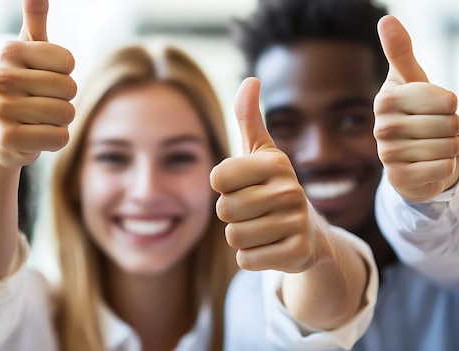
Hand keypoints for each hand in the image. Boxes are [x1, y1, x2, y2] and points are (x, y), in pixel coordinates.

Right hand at [0, 0, 76, 168]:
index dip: (64, 76)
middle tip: (40, 106)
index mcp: (9, 52)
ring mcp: (1, 110)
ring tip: (37, 121)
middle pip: (69, 89)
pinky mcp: (8, 140)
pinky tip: (34, 138)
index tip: (42, 81)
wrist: (1, 140)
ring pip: (66, 114)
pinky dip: (54, 140)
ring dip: (59, 122)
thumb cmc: (22, 90)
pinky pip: (60, 137)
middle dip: (63, 101)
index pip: (68, 62)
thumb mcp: (28, 52)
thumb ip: (35, 18)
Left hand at [210, 78, 330, 272]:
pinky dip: (252, 257)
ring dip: (241, 236)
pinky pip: (246, 260)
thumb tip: (251, 80)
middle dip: (231, 215)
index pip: (216, 178)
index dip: (223, 187)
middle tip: (254, 211)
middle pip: (224, 210)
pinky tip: (270, 247)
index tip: (244, 185)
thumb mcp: (261, 153)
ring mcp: (297, 222)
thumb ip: (249, 118)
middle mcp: (289, 189)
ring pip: (234, 236)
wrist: (307, 233)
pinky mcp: (297, 253)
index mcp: (274, 162)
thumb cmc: (271, 187)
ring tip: (262, 228)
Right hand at [374, 15, 458, 201]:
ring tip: (434, 147)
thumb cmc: (414, 114)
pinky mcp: (398, 178)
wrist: (408, 159)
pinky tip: (430, 164)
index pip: (446, 100)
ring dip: (450, 148)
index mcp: (386, 100)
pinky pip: (442, 168)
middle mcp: (382, 127)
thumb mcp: (411, 82)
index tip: (437, 108)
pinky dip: (446, 167)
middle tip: (436, 131)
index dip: (451, 105)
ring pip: (448, 147)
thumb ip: (400, 52)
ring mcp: (387, 154)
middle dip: (453, 129)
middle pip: (449, 124)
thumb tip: (386, 19)